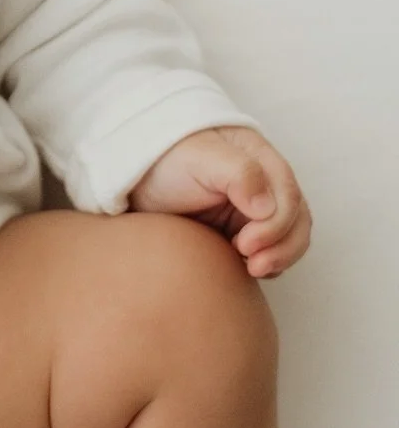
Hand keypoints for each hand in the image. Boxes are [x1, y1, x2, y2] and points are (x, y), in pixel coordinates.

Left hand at [127, 124, 311, 278]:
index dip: (276, 225)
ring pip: (288, 237)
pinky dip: (267, 261)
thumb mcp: (199, 156)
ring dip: (279, 257)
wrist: (132, 173)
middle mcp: (264, 183)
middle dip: (282, 247)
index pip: (288, 196)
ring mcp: (253, 207)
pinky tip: (246, 269)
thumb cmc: (166, 157)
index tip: (246, 244)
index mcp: (261, 159)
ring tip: (252, 270)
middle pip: (296, 220)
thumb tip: (266, 208)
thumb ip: (238, 173)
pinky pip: (269, 249)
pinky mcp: (240, 228)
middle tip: (253, 265)